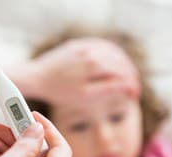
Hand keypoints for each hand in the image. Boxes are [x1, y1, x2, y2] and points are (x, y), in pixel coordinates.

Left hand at [16, 38, 139, 104]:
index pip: (122, 73)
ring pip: (113, 51)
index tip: (135, 95)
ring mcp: (84, 45)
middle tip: (134, 88)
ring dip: (124, 63)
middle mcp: (91, 51)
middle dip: (131, 75)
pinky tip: (115, 61)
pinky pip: (100, 44)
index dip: (132, 85)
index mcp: (94, 65)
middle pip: (120, 61)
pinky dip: (112, 53)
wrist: (36, 78)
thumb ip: (108, 88)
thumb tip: (127, 86)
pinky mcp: (78, 44)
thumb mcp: (85, 95)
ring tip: (128, 76)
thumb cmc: (59, 91)